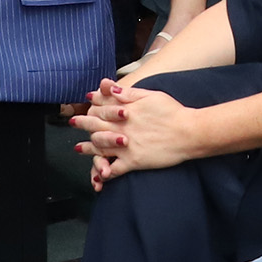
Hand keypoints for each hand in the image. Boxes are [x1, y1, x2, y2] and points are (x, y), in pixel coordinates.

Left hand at [78, 82, 204, 177]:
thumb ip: (128, 93)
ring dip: (88, 148)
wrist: (188, 132)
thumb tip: (108, 87)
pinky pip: (114, 169)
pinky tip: (98, 173)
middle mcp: (122, 128)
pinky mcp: (134, 162)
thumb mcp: (151, 95)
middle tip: (73, 122)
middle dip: (83, 123)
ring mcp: (126, 146)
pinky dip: (104, 171)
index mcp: (126, 111)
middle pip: (96, 126)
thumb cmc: (173, 112)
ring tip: (79, 148)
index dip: (92, 106)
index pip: (102, 108)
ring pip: (100, 147)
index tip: (86, 103)